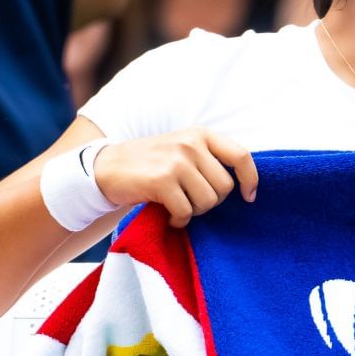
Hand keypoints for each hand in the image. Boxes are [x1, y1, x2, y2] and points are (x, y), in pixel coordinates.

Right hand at [92, 128, 257, 228]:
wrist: (104, 167)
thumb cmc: (150, 163)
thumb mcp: (182, 148)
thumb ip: (209, 158)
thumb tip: (244, 184)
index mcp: (201, 134)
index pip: (241, 156)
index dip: (250, 180)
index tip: (248, 197)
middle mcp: (191, 144)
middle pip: (225, 187)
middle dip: (212, 202)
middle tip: (192, 202)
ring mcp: (176, 161)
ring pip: (208, 202)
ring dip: (195, 212)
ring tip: (179, 206)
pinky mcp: (161, 181)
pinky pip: (186, 212)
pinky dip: (179, 220)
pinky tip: (169, 216)